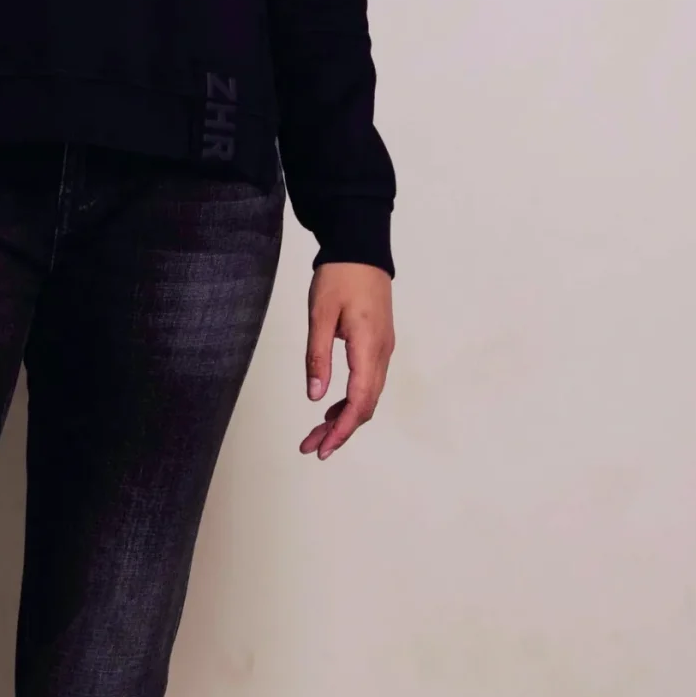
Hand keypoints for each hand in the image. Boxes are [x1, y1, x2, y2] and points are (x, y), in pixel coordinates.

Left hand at [301, 262, 393, 459]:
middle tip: (312, 447)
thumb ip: (317, 357)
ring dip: (345, 417)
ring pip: (368, 396)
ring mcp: (383, 349)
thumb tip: (315, 396)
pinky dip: (351, 400)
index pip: (359, 400)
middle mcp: (382, 353)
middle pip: (366, 405)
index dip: (342, 429)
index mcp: (369, 347)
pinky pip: (368, 382)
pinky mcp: (378, 344)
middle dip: (340, 430)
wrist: (361, 249)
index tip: (322, 447)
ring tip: (316, 433)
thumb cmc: (340, 277)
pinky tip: (331, 407)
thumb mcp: (320, 315)